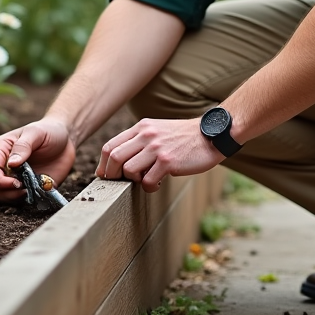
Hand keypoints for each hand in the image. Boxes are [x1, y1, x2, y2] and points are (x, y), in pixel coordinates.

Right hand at [0, 117, 76, 202]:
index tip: (16, 183)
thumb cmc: (48, 130)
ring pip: (4, 196)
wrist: (65, 139)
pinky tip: (40, 190)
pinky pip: (21, 199)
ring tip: (31, 190)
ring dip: (16, 198)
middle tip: (24, 189)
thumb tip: (11, 164)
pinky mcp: (27, 186)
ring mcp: (15, 177)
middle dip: (7, 192)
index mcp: (1, 149)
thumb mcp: (36, 133)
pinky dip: (29, 199)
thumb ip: (23, 146)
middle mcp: (5, 165)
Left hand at [96, 117, 224, 192]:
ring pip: (128, 170)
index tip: (105, 175)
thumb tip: (120, 161)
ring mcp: (156, 148)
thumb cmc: (184, 137)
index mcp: (141, 127)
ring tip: (144, 180)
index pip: (110, 145)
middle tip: (119, 183)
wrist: (211, 135)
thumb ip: (140, 140)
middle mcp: (146, 135)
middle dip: (111, 175)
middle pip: (113, 157)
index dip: (103, 164)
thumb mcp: (158, 130)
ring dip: (133, 181)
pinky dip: (149, 187)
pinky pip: (147, 180)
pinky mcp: (168, 161)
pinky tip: (158, 184)